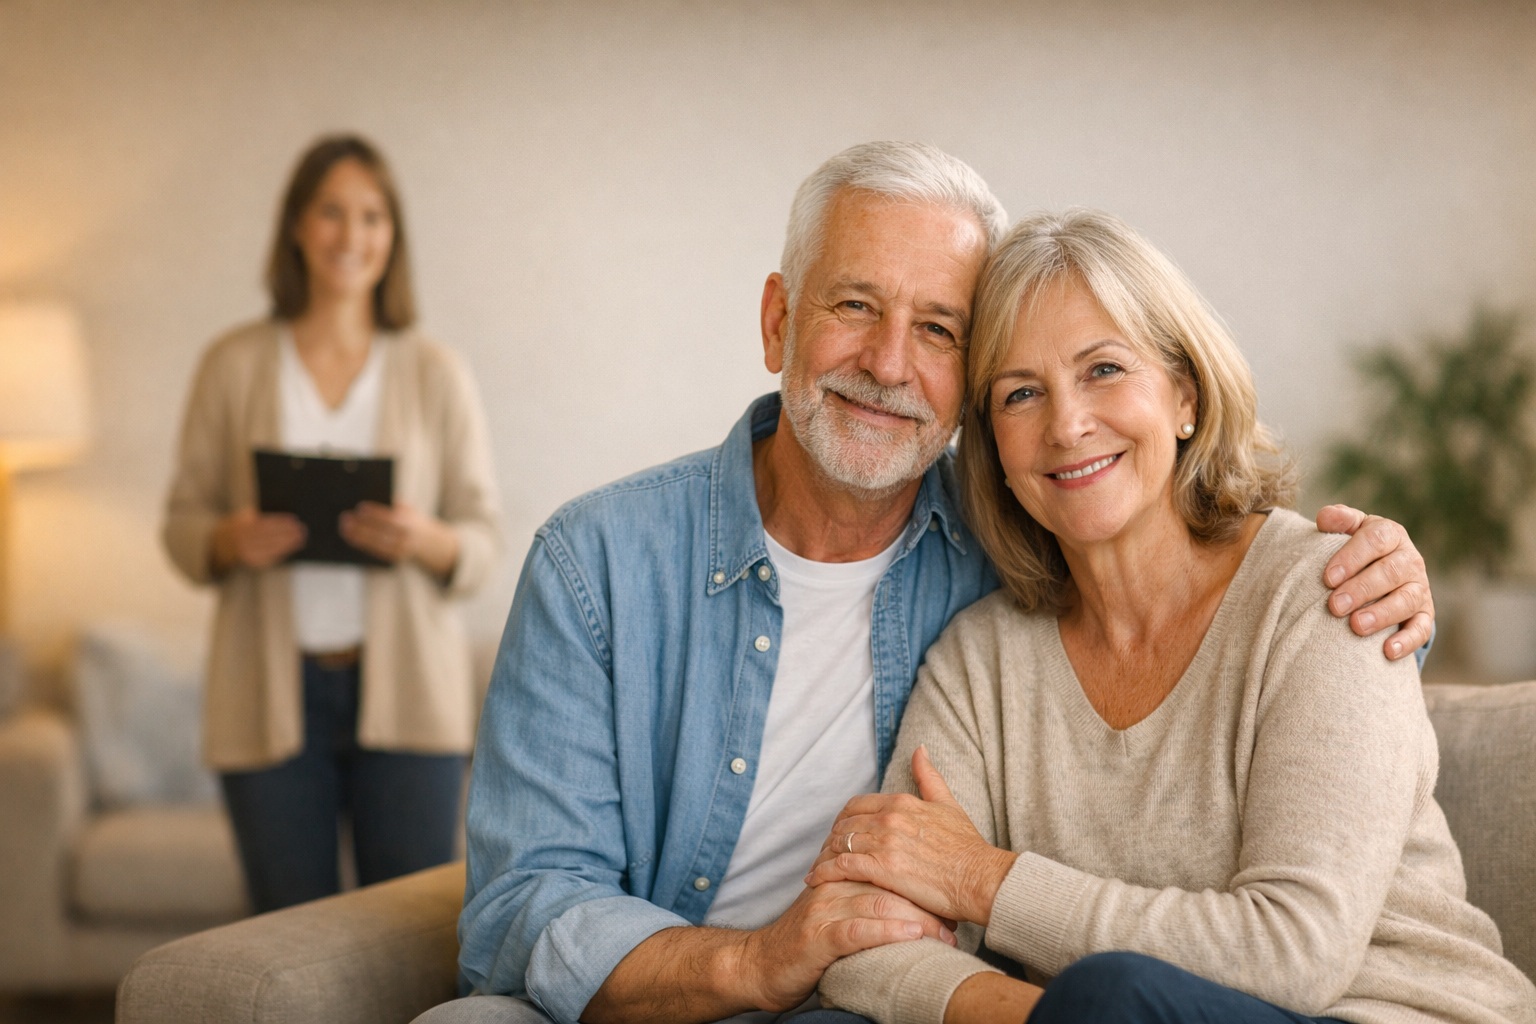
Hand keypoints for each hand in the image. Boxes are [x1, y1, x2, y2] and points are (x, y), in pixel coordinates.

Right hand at [210, 508, 304, 570]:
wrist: (216, 547)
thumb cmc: (236, 528)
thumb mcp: (240, 518)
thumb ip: (255, 515)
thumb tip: (278, 510)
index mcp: (241, 527)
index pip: (265, 524)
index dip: (281, 522)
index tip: (294, 520)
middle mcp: (243, 541)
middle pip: (270, 537)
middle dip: (287, 534)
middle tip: (302, 530)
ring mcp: (246, 553)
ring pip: (271, 548)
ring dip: (288, 544)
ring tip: (300, 539)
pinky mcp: (250, 563)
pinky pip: (269, 557)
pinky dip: (281, 552)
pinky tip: (290, 548)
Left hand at [339, 501, 458, 575]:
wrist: (428, 542)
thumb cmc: (411, 520)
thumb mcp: (407, 509)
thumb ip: (392, 505)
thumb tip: (368, 496)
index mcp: (410, 522)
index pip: (392, 517)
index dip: (376, 513)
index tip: (360, 507)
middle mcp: (406, 538)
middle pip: (381, 531)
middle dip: (362, 525)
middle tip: (345, 518)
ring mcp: (401, 550)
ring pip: (376, 543)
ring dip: (358, 536)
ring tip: (344, 528)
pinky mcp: (394, 558)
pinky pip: (376, 551)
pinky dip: (362, 544)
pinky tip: (351, 537)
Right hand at [740, 880, 955, 1012]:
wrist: (760, 964)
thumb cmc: (807, 940)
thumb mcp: (836, 908)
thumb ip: (864, 893)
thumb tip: (908, 894)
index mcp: (839, 872)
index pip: (885, 862)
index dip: (920, 875)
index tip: (951, 893)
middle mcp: (832, 883)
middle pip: (887, 879)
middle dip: (926, 897)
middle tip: (956, 916)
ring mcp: (824, 909)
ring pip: (878, 902)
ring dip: (916, 917)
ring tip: (945, 932)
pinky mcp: (818, 937)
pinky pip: (858, 930)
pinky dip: (887, 930)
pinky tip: (911, 934)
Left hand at [804, 747, 1015, 926]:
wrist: (981, 878)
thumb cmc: (967, 847)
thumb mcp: (947, 804)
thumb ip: (928, 776)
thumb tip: (919, 749)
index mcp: (901, 802)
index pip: (856, 806)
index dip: (843, 820)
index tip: (839, 834)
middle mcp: (889, 818)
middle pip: (843, 824)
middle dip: (830, 839)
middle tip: (824, 854)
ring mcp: (885, 842)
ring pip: (839, 843)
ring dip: (823, 856)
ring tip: (817, 869)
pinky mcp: (882, 868)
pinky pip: (842, 866)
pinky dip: (824, 872)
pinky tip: (816, 880)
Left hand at [1315, 504, 1434, 659]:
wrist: (1380, 571)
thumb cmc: (1356, 549)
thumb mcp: (1350, 530)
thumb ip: (1339, 520)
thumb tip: (1324, 517)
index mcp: (1390, 534)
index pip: (1375, 540)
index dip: (1352, 557)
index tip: (1327, 577)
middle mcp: (1409, 560)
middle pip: (1390, 572)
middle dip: (1361, 589)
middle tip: (1334, 606)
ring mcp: (1419, 588)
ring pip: (1406, 600)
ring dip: (1381, 614)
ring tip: (1356, 626)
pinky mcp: (1424, 615)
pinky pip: (1421, 629)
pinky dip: (1407, 641)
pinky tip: (1387, 651)